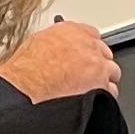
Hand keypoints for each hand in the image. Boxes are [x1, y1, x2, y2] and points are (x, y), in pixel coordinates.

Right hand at [0, 20, 118, 104]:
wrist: (23, 90)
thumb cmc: (23, 71)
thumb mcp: (35, 45)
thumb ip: (54, 44)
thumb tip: (57, 51)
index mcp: (71, 31)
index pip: (92, 35)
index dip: (88, 49)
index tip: (86, 56)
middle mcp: (87, 45)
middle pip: (104, 53)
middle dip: (97, 64)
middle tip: (87, 76)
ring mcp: (97, 65)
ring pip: (111, 72)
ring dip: (103, 80)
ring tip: (90, 91)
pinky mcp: (101, 85)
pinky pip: (111, 91)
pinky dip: (104, 97)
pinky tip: (93, 102)